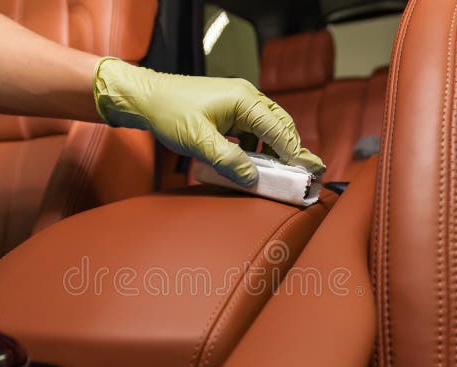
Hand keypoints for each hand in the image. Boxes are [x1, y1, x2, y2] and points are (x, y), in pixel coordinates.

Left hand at [93, 58, 324, 185]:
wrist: (146, 98)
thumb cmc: (169, 112)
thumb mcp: (199, 141)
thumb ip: (228, 160)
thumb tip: (252, 177)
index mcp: (244, 100)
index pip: (280, 130)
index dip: (297, 153)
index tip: (311, 170)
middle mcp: (246, 98)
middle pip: (280, 127)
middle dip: (291, 151)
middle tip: (303, 174)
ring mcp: (237, 103)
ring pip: (267, 130)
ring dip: (273, 151)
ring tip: (278, 174)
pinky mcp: (228, 112)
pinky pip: (252, 131)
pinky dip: (256, 148)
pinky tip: (251, 163)